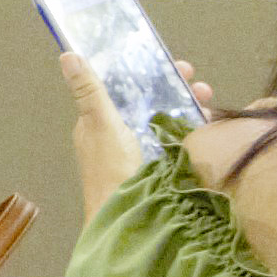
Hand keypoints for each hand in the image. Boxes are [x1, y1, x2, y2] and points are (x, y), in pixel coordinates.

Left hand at [57, 43, 203, 210]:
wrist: (127, 220)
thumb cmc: (110, 173)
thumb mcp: (101, 124)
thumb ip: (89, 92)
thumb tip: (68, 56)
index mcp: (100, 122)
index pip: (123, 87)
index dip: (145, 72)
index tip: (170, 61)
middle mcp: (119, 134)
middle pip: (149, 101)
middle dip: (174, 87)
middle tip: (197, 81)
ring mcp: (140, 150)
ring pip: (166, 118)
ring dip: (187, 105)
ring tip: (206, 97)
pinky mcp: (159, 165)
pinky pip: (176, 139)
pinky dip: (192, 129)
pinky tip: (208, 124)